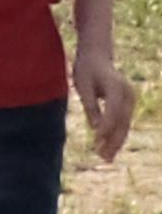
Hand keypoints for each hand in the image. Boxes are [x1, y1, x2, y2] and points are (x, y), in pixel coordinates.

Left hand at [82, 44, 135, 161]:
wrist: (97, 55)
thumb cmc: (86, 68)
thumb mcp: (83, 84)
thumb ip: (90, 105)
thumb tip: (95, 129)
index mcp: (116, 87)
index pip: (113, 112)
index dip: (105, 127)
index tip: (96, 141)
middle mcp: (128, 95)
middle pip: (122, 122)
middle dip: (113, 140)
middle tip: (103, 157)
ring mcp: (130, 100)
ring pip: (125, 125)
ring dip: (116, 142)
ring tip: (106, 158)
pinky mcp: (128, 104)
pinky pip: (124, 123)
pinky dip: (117, 135)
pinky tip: (110, 148)